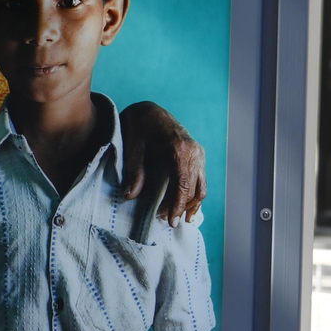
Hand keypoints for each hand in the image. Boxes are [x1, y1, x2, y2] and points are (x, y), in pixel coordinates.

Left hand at [119, 101, 206, 223]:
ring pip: (201, 186)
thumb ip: (133, 170)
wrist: (149, 109)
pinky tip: (187, 207)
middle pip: (194, 188)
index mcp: (179, 148)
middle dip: (182, 207)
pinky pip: (200, 179)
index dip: (178, 205)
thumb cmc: (139, 124)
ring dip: (192, 204)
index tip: (170, 221)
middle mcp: (194, 151)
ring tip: (180, 219)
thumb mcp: (132, 145)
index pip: (183, 184)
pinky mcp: (197, 155)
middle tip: (168, 222)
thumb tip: (130, 195)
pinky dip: (194, 194)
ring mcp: (198, 153)